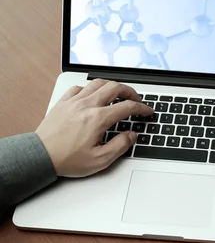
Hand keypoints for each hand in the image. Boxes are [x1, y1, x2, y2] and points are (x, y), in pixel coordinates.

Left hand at [36, 79, 153, 177]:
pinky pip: (79, 87)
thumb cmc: (67, 159)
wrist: (40, 157)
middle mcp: (87, 105)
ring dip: (112, 86)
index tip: (147, 111)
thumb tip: (131, 135)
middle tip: (135, 100)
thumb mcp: (100, 160)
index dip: (142, 108)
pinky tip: (93, 96)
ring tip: (118, 93)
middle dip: (130, 92)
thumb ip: (120, 145)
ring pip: (98, 83)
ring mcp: (74, 102)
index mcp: (98, 119)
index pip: (127, 107)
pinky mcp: (63, 103)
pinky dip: (90, 89)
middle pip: (115, 88)